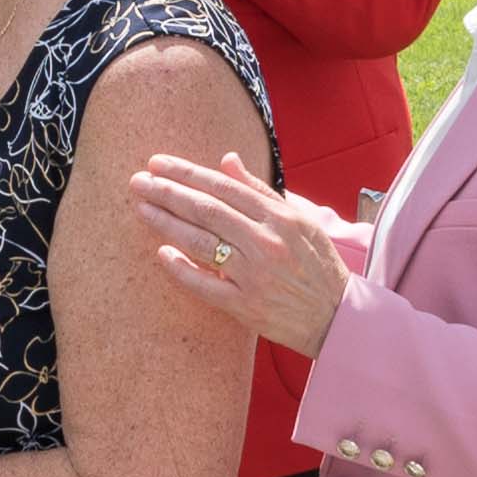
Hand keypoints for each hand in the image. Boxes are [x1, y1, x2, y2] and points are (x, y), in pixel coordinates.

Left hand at [130, 149, 351, 355]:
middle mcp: (266, 242)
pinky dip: (181, 268)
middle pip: (207, 211)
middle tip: (138, 181)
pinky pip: (205, 285)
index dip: (188, 173)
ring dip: (167, 223)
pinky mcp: (245, 306)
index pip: (224, 187)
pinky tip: (162, 252)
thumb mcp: (300, 220)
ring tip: (141, 207)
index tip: (158, 164)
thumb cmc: (317, 264)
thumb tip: (226, 161)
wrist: (337, 316)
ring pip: (201, 243)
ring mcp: (254, 275)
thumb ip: (260, 190)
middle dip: (168, 193)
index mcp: (281, 218)